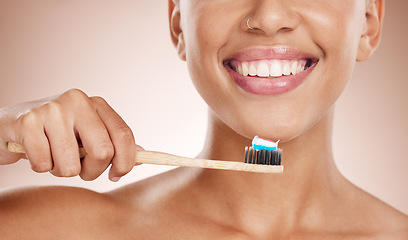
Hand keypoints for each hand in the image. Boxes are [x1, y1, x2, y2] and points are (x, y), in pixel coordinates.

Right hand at [0, 89, 139, 181]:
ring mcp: (52, 109)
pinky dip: (40, 167)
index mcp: (96, 104)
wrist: (9, 124)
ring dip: (61, 171)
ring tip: (52, 156)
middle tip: (78, 169)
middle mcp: (77, 101)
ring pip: (72, 165)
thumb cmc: (55, 133)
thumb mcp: (88, 134)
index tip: (116, 175)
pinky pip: (44, 165)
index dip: (126, 162)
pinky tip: (35, 152)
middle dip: (91, 172)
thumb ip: (114, 143)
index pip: (124, 134)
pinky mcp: (27, 122)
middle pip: (103, 152)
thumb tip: (144, 155)